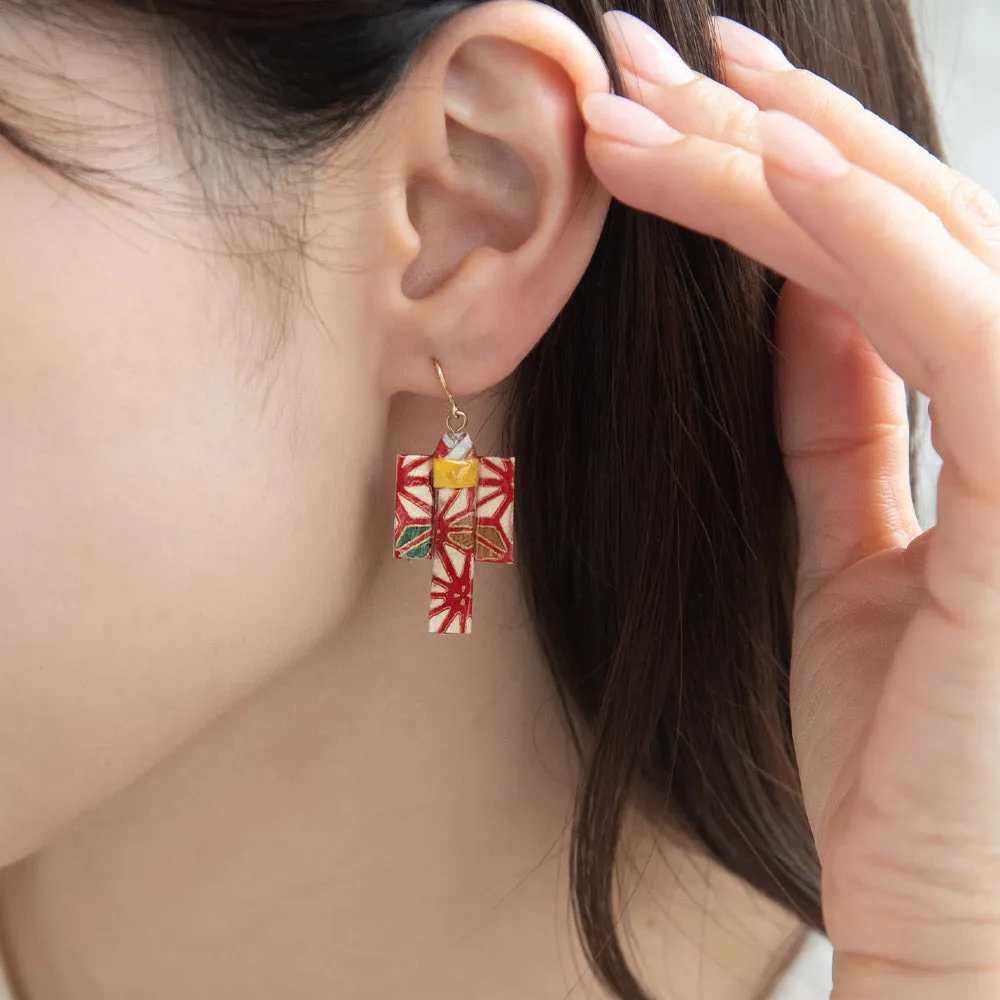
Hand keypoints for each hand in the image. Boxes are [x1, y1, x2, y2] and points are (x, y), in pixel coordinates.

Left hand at [579, 11, 999, 991]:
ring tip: (649, 98)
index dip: (782, 165)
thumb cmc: (902, 747)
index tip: (680, 110)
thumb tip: (797, 290)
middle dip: (757, 130)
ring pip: (914, 242)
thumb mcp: (849, 548)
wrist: (946, 906)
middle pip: (892, 217)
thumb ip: (840, 411)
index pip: (883, 250)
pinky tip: (762, 161)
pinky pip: (957, 327)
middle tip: (637, 64)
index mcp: (991, 419)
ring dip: (773, 158)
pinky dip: (863, 238)